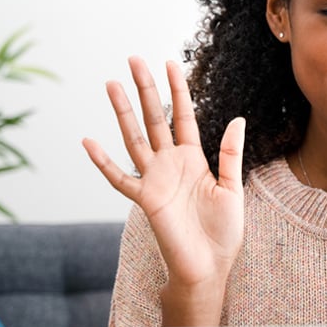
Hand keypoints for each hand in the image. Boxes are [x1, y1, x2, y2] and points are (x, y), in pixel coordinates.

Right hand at [83, 57, 245, 290]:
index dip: (177, 90)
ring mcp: (155, 180)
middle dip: (145, 89)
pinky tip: (89, 142)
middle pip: (155, 119)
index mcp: (195, 159)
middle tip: (133, 60)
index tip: (170, 63)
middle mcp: (171, 164)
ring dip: (123, 112)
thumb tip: (237, 119)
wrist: (209, 266)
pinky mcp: (145, 200)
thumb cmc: (224, 231)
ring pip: (135, 138)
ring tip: (111, 84)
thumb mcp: (233, 188)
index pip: (183, 116)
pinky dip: (103, 162)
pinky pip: (120, 179)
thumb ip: (231, 155)